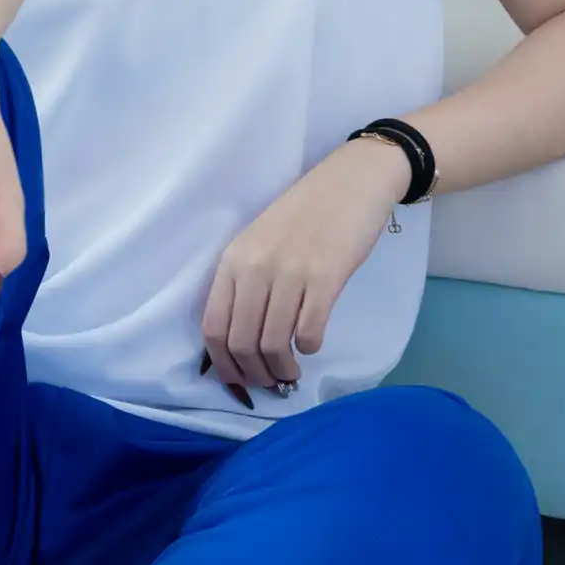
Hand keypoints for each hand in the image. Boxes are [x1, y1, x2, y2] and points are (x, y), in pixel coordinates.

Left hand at [201, 139, 411, 400]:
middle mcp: (255, 268)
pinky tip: (312, 343)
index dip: (224, 366)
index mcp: (232, 261)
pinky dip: (309, 347)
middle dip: (256, 375)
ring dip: (283, 369)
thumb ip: (246, 284)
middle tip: (272, 382)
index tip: (239, 381)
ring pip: (274, 344)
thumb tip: (241, 342)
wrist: (350, 182)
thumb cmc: (304, 214)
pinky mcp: (326, 278)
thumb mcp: (259, 243)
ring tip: (293, 372)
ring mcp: (290, 272)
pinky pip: (309, 332)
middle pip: (242, 344)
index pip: (213, 328)